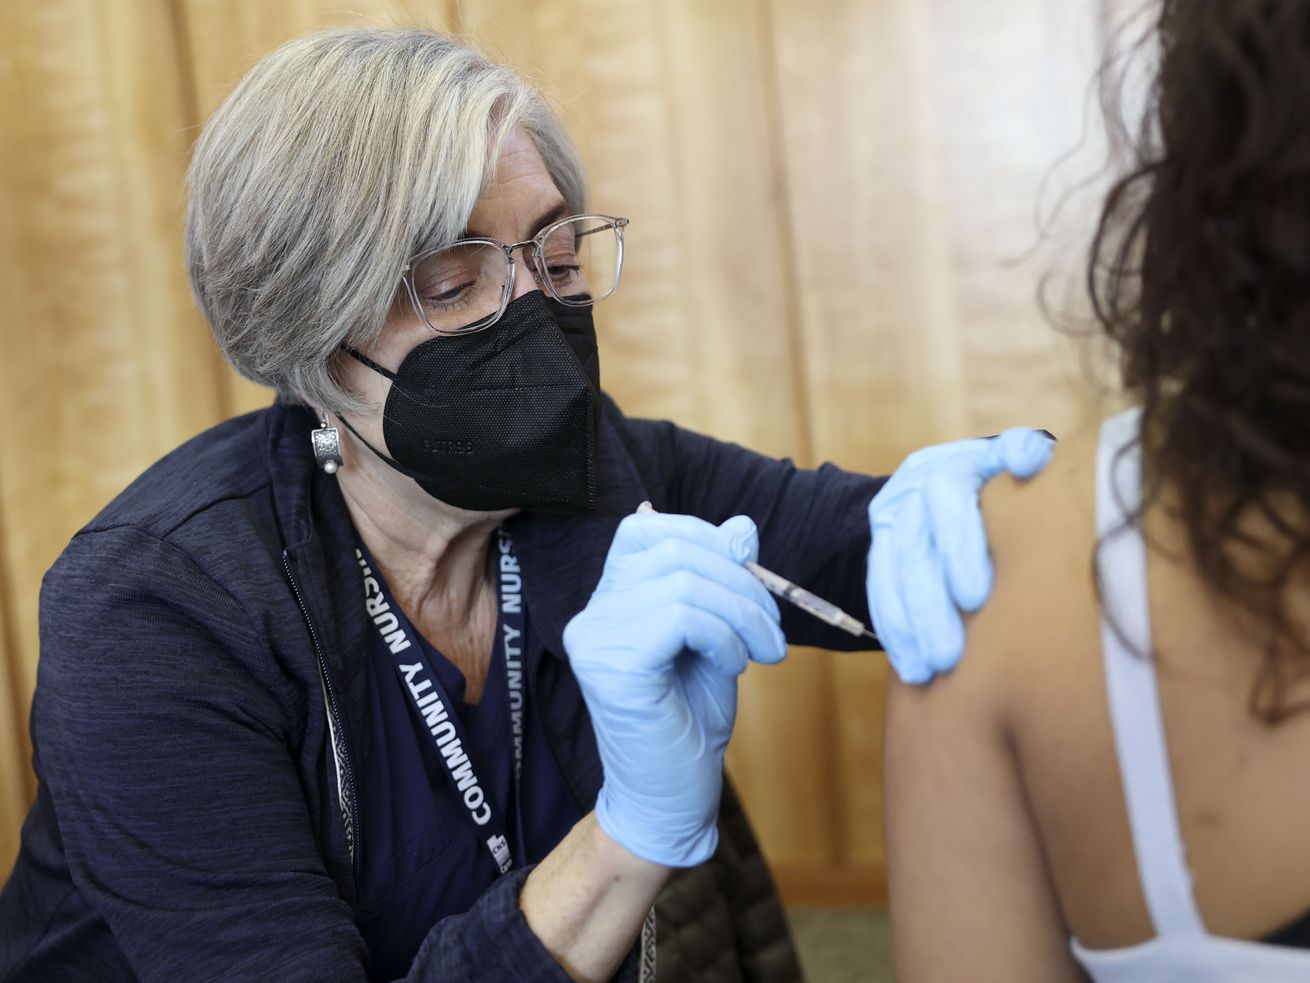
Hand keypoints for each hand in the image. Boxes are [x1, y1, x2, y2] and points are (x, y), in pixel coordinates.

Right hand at [563, 512, 785, 866]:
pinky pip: (679, 617)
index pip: (645, 529)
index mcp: (609, 601)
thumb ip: (723, 584)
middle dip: (741, 583)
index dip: (704, 537)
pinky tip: (733, 665)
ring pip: (683, 582)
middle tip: (772, 632)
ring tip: (762, 652)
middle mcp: (591, 614)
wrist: (671, 798)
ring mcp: (594, 638)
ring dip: (742, 614)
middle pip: (674, 551)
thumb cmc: (690, 722)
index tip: (748, 577)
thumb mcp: (717, 637)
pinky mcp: (611, 665)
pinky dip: (723, 636)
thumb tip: (742, 526)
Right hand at [867, 428, 1053, 683]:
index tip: (976, 597)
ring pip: (892, 576)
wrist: (955, 491)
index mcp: (950, 466)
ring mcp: (892, 522)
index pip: (947, 497)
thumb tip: (1029, 460)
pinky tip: (913, 667)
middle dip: (931, 604)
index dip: (957, 545)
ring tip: (935, 667)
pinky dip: (897, 633)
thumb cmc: (1008, 487)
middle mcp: (912, 490)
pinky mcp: (880, 553)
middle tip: (952, 652)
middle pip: (914, 547)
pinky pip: (879, 594)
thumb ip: (1024, 455)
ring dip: (911, 626)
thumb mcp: (1015, 462)